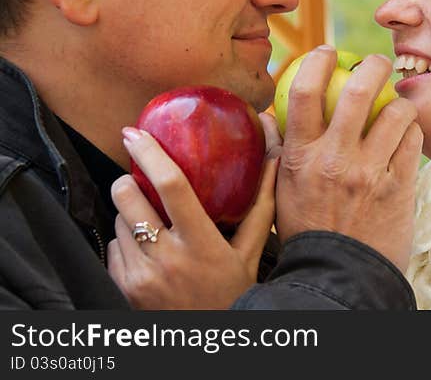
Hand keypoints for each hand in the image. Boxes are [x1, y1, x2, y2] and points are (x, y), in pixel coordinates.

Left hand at [107, 129, 278, 308]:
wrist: (208, 339)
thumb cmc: (233, 292)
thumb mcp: (250, 251)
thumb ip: (260, 205)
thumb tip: (275, 159)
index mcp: (201, 243)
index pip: (172, 186)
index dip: (151, 154)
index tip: (136, 133)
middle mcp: (167, 258)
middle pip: (129, 198)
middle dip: (128, 181)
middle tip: (137, 179)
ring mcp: (141, 276)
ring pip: (118, 223)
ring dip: (129, 215)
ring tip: (153, 226)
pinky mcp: (123, 288)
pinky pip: (112, 249)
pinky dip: (125, 243)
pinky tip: (147, 253)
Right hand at [276, 46, 421, 271]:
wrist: (340, 275)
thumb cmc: (308, 230)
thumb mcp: (280, 191)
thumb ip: (275, 150)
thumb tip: (269, 116)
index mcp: (299, 156)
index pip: (304, 91)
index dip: (317, 61)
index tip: (327, 51)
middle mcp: (334, 159)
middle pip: (358, 90)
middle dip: (372, 65)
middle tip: (377, 61)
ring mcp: (369, 173)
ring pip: (395, 112)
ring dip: (399, 102)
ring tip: (397, 106)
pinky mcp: (399, 186)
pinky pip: (413, 140)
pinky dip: (412, 130)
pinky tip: (407, 134)